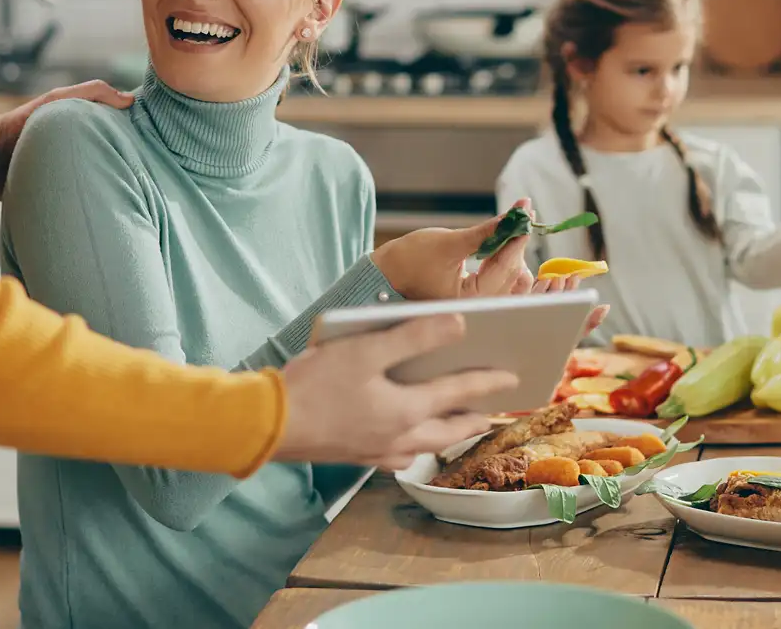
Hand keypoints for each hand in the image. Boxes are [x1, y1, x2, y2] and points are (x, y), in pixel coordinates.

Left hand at [0, 80, 133, 198]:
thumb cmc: (23, 123)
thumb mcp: (58, 100)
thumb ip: (92, 92)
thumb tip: (129, 100)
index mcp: (76, 127)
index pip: (110, 129)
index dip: (128, 132)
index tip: (147, 140)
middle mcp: (73, 147)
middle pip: (105, 152)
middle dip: (122, 159)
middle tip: (142, 169)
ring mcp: (63, 169)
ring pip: (94, 174)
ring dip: (107, 180)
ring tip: (129, 189)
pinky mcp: (53, 190)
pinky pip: (77, 193)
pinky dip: (89, 196)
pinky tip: (105, 200)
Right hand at [274, 314, 518, 469]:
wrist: (267, 426)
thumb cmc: (314, 384)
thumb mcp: (365, 350)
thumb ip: (414, 336)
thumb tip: (459, 323)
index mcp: (406, 410)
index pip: (459, 392)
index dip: (488, 381)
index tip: (513, 377)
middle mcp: (399, 437)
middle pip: (450, 430)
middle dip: (474, 419)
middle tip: (493, 412)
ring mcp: (377, 452)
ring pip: (426, 446)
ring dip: (447, 434)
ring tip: (458, 425)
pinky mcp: (357, 457)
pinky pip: (398, 456)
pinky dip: (414, 447)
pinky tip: (407, 442)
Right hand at [373, 199, 532, 300]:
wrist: (386, 274)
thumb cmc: (408, 261)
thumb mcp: (448, 242)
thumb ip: (485, 232)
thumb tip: (514, 214)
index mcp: (470, 300)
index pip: (506, 266)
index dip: (517, 236)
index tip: (525, 211)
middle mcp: (479, 308)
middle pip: (515, 276)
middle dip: (518, 244)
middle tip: (520, 214)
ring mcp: (479, 305)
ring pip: (515, 283)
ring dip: (517, 255)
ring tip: (513, 229)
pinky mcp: (478, 298)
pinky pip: (505, 283)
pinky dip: (509, 263)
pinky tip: (508, 244)